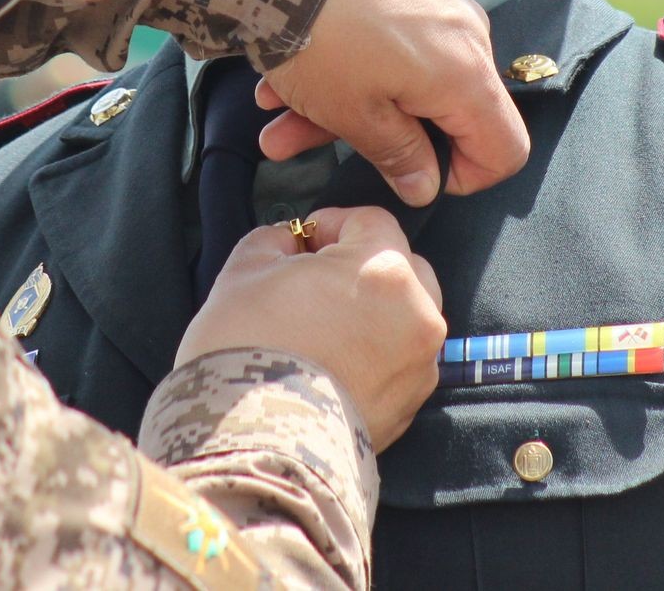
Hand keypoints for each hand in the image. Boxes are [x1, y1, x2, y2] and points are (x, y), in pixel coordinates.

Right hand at [177, 206, 444, 448]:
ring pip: (404, 316)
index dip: (330, 224)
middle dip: (360, 266)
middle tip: (313, 283)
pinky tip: (330, 365)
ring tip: (321, 328)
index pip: (369, 221)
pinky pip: (399, 362)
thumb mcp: (245, 270)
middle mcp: (417, 313)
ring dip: (371, 312)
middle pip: (401, 267)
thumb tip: (290, 243)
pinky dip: (374, 355)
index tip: (301, 243)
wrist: (252, 441)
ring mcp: (419, 365)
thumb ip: (275, 241)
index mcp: (384, 269)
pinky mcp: (410, 407)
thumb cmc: (246, 347)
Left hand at [257, 0, 528, 204]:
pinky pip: (383, 45)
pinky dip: (339, 70)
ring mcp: (432, 5)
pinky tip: (276, 83)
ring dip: (337, 108)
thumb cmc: (324, 39)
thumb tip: (426, 187)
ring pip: (398, 79)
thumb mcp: (354, 113)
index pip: (505, 149)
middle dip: (375, 140)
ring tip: (273, 121)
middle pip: (441, 112)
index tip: (408, 175)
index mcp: (467, 75)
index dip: (462, 178)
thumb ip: (399, 155)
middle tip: (303, 148)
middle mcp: (464, 35)